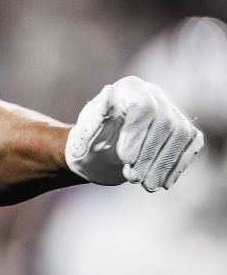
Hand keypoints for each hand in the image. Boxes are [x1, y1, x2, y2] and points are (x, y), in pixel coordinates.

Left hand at [66, 76, 203, 190]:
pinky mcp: (183, 128)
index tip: (125, 159)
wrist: (103, 148)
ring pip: (180, 134)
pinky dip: (178, 165)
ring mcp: (171, 110)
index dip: (137, 134)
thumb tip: (100, 108)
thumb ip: (90, 125)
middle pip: (164, 122)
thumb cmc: (92, 137)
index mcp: (129, 88)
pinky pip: (190, 144)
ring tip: (147, 185)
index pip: (142, 107)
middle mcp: (154, 94)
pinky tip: (164, 183)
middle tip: (133, 178)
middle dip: (149, 154)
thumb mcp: (84, 132)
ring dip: (164, 163)